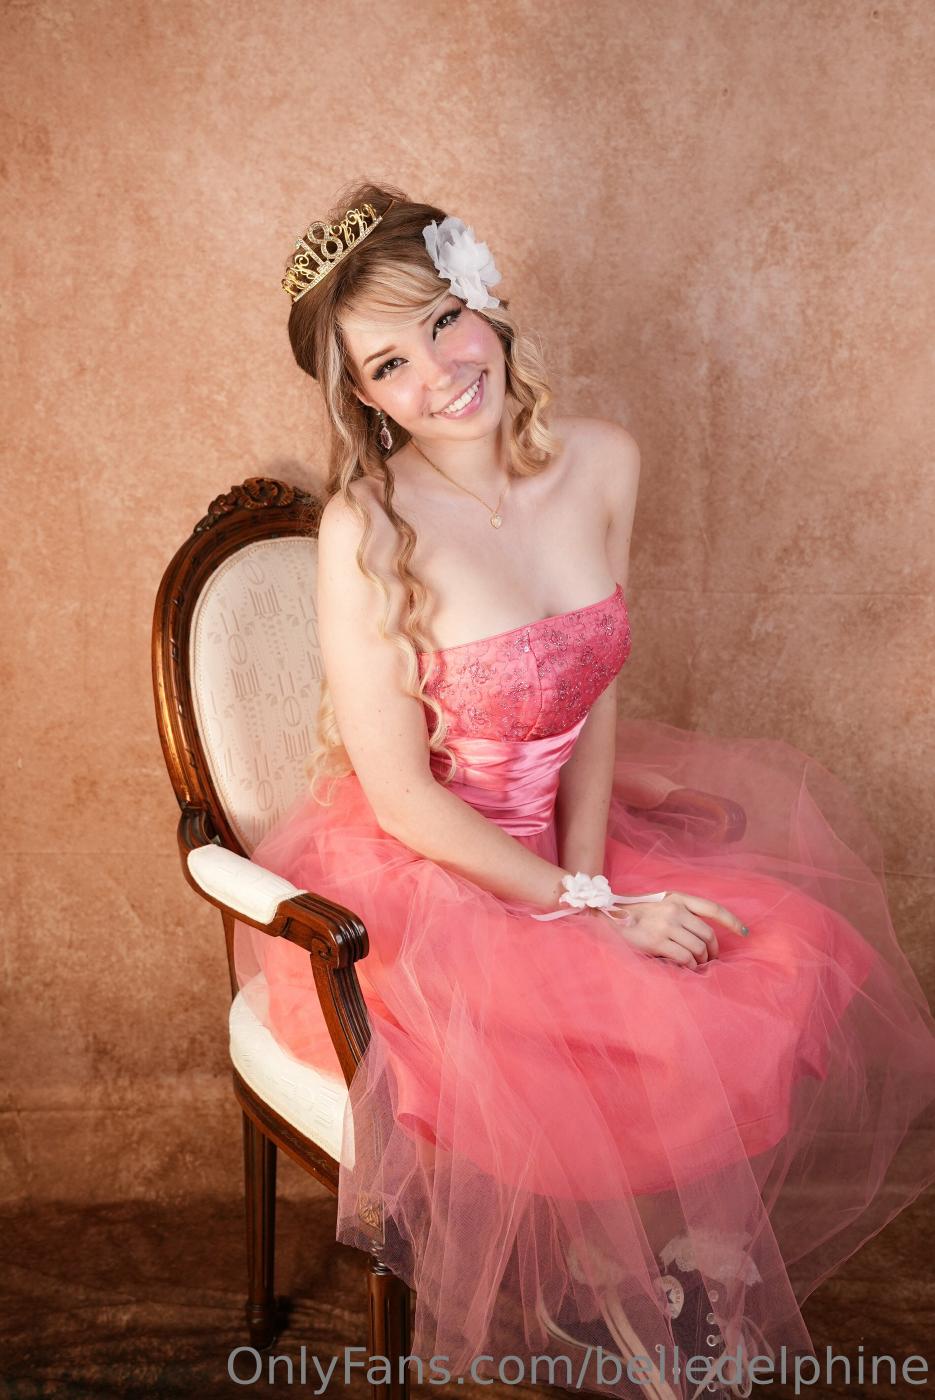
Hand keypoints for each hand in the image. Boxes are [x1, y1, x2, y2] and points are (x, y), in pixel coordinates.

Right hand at [603, 891, 746, 966]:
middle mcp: (674, 909)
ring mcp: (666, 925)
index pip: (712, 908)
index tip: (745, 932)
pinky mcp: (657, 941)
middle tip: (711, 960)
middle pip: (708, 934)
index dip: (732, 921)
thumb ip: (681, 914)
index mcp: (677, 898)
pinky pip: (685, 958)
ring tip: (696, 964)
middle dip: (713, 951)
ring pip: (698, 948)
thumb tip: (705, 938)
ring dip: (700, 960)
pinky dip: (689, 966)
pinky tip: (686, 967)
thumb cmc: (636, 916)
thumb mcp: (660, 906)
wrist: (607, 920)